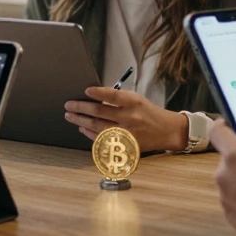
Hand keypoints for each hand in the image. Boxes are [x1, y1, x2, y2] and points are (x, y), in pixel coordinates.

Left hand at [64, 87, 188, 151]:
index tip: (85, 90)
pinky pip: (102, 140)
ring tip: (70, 116)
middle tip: (68, 105)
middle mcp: (130, 117)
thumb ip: (118, 99)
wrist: (167, 131)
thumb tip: (94, 97)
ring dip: (81, 121)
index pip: (112, 95)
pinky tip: (82, 128)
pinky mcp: (124, 145)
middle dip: (81, 108)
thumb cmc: (149, 112)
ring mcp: (126, 133)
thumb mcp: (137, 99)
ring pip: (98, 127)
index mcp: (134, 102)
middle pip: (100, 112)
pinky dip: (90, 133)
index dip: (98, 93)